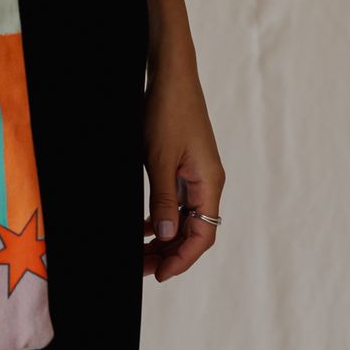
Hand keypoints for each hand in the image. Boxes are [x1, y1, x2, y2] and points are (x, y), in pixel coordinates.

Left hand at [141, 46, 224, 281]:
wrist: (171, 75)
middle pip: (194, 231)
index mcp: (209, 184)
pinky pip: (178, 201)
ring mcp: (197, 174)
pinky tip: (145, 225)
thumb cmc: (168, 112)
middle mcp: (208, 182)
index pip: (202, 236)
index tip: (158, 275)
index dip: (181, 260)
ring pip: (184, 218)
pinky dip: (162, 216)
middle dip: (169, 254)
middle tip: (141, 268)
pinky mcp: (186, 164)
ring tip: (140, 252)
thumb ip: (165, 198)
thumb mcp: (160, 158)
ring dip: (164, 237)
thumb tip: (167, 236)